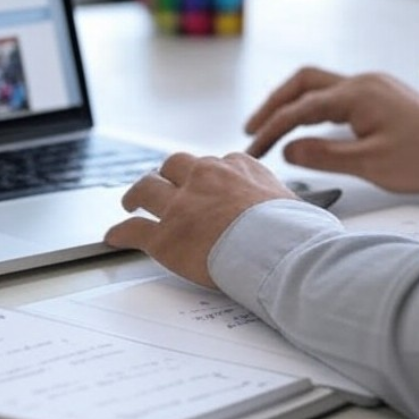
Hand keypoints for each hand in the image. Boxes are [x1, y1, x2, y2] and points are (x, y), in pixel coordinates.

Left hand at [105, 152, 295, 287]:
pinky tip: (115, 237)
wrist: (282, 254)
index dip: (206, 176)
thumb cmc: (297, 235)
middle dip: (167, 175)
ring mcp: (181, 206)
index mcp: (238, 168)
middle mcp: (205, 179)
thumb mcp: (298, 206)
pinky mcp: (165, 236)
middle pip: (174, 165)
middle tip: (163, 184)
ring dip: (136, 195)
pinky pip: (134, 231)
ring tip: (132, 202)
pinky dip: (121, 234)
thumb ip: (286, 205)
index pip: (216, 164)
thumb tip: (304, 219)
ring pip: (146, 188)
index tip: (204, 184)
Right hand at [245, 68, 418, 192]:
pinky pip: (336, 93)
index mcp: (358, 95)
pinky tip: (308, 125)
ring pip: (319, 85)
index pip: (300, 109)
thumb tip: (288, 150)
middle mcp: (363, 83)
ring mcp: (372, 86)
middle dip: (274, 105)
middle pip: (303, 82)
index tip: (253, 149)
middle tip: (253, 131)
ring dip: (292, 103)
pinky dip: (313, 106)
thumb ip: (325, 155)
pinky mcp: (380, 96)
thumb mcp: (371, 164)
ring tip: (272, 126)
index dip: (272, 129)